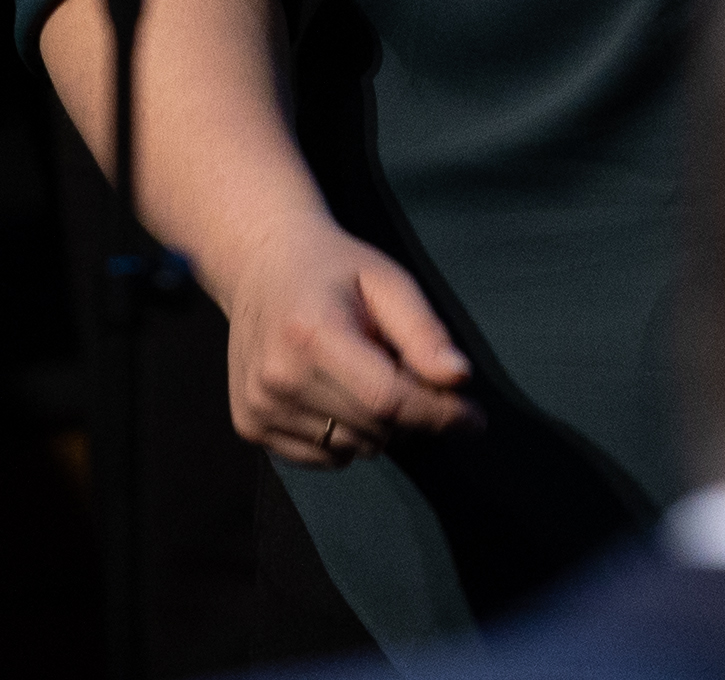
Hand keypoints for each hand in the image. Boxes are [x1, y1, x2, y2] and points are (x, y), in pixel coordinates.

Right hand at [217, 214, 474, 468]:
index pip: (387, 399)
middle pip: (376, 429)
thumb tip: (458, 378)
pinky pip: (326, 458)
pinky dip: (346, 436)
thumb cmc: (332, 270)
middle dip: (412, 413)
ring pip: (355, 449)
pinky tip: (336, 393)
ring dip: (378, 426)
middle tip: (404, 370)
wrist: (262, 265)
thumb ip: (424, 332)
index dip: (439, 414)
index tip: (473, 418)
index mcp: (312, 334)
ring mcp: (260, 407)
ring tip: (363, 373)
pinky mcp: (251, 427)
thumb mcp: (388, 282)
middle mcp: (278, 377)